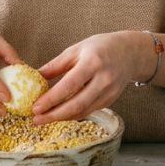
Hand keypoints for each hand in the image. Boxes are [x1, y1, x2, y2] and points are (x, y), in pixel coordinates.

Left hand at [32, 31, 148, 124]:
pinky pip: (89, 111)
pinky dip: (73, 115)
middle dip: (54, 115)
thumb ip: (56, 65)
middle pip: (77, 104)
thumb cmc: (101, 47)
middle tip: (36, 118)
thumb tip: (34, 77)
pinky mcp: (111, 100)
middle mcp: (103, 79)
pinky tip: (60, 114)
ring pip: (83, 111)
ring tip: (43, 118)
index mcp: (93, 62)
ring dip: (62, 117)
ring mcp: (109, 92)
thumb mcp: (76, 49)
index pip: (70, 85)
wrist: (130, 53)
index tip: (36, 106)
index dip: (52, 99)